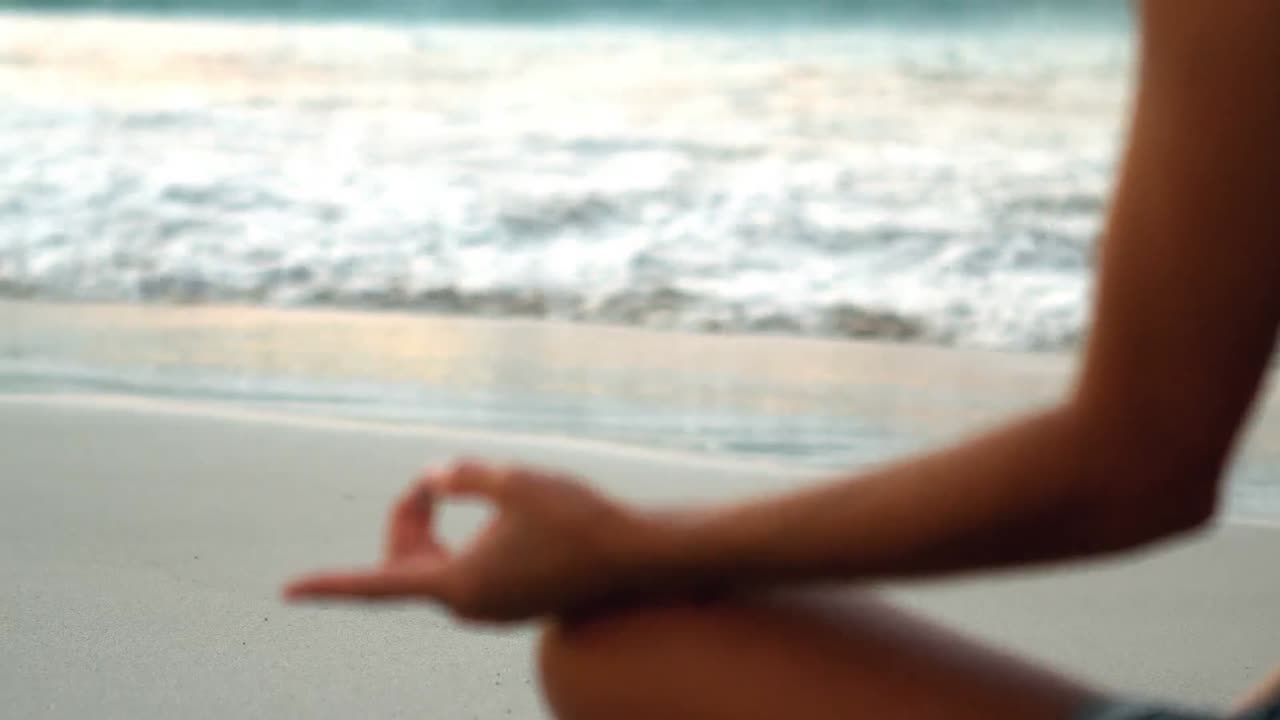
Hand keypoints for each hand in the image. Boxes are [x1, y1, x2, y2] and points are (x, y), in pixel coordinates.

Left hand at [283, 461, 650, 622]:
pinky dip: (459, 543)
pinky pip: (465, 575)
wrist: (636, 558)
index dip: (329, 584)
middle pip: (406, 566)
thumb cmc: (578, 519)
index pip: (377, 583)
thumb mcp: (515, 481)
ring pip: (435, 571)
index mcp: (458, 584)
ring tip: (448, 490)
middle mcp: (468, 606)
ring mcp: (491, 610)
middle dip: (404, 522)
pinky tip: (487, 515)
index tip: (287, 590)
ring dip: (433, 531)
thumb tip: (433, 478)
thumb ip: (463, 476)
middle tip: (427, 481)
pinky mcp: (512, 604)